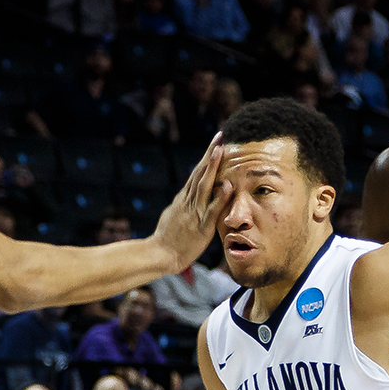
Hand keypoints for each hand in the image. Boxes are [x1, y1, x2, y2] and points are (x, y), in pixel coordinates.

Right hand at [153, 132, 232, 272]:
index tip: (215, 142)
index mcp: (184, 199)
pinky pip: (212, 210)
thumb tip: (186, 195)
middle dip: (210, 154)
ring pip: (204, 186)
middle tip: (219, 136)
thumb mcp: (174, 215)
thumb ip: (183, 205)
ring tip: (220, 150)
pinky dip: (220, 198)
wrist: (160, 254)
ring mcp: (194, 212)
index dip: (207, 158)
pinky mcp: (201, 227)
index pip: (197, 173)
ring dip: (212, 167)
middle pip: (200, 173)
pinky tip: (228, 186)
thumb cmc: (167, 239)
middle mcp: (188, 201)